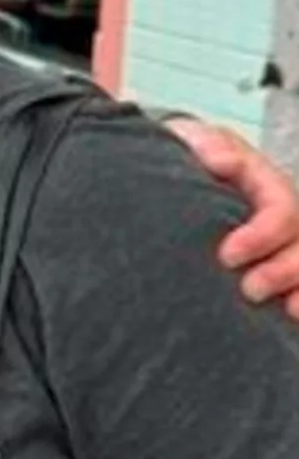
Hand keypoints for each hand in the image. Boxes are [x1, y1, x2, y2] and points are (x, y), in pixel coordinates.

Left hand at [167, 119, 298, 318]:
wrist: (172, 176)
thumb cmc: (182, 159)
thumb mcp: (189, 142)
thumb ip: (206, 146)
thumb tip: (222, 160)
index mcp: (266, 184)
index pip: (282, 211)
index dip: (263, 236)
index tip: (227, 257)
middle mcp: (285, 214)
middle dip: (285, 270)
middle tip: (248, 290)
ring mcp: (286, 242)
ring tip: (285, 310)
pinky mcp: (280, 268)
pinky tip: (291, 315)